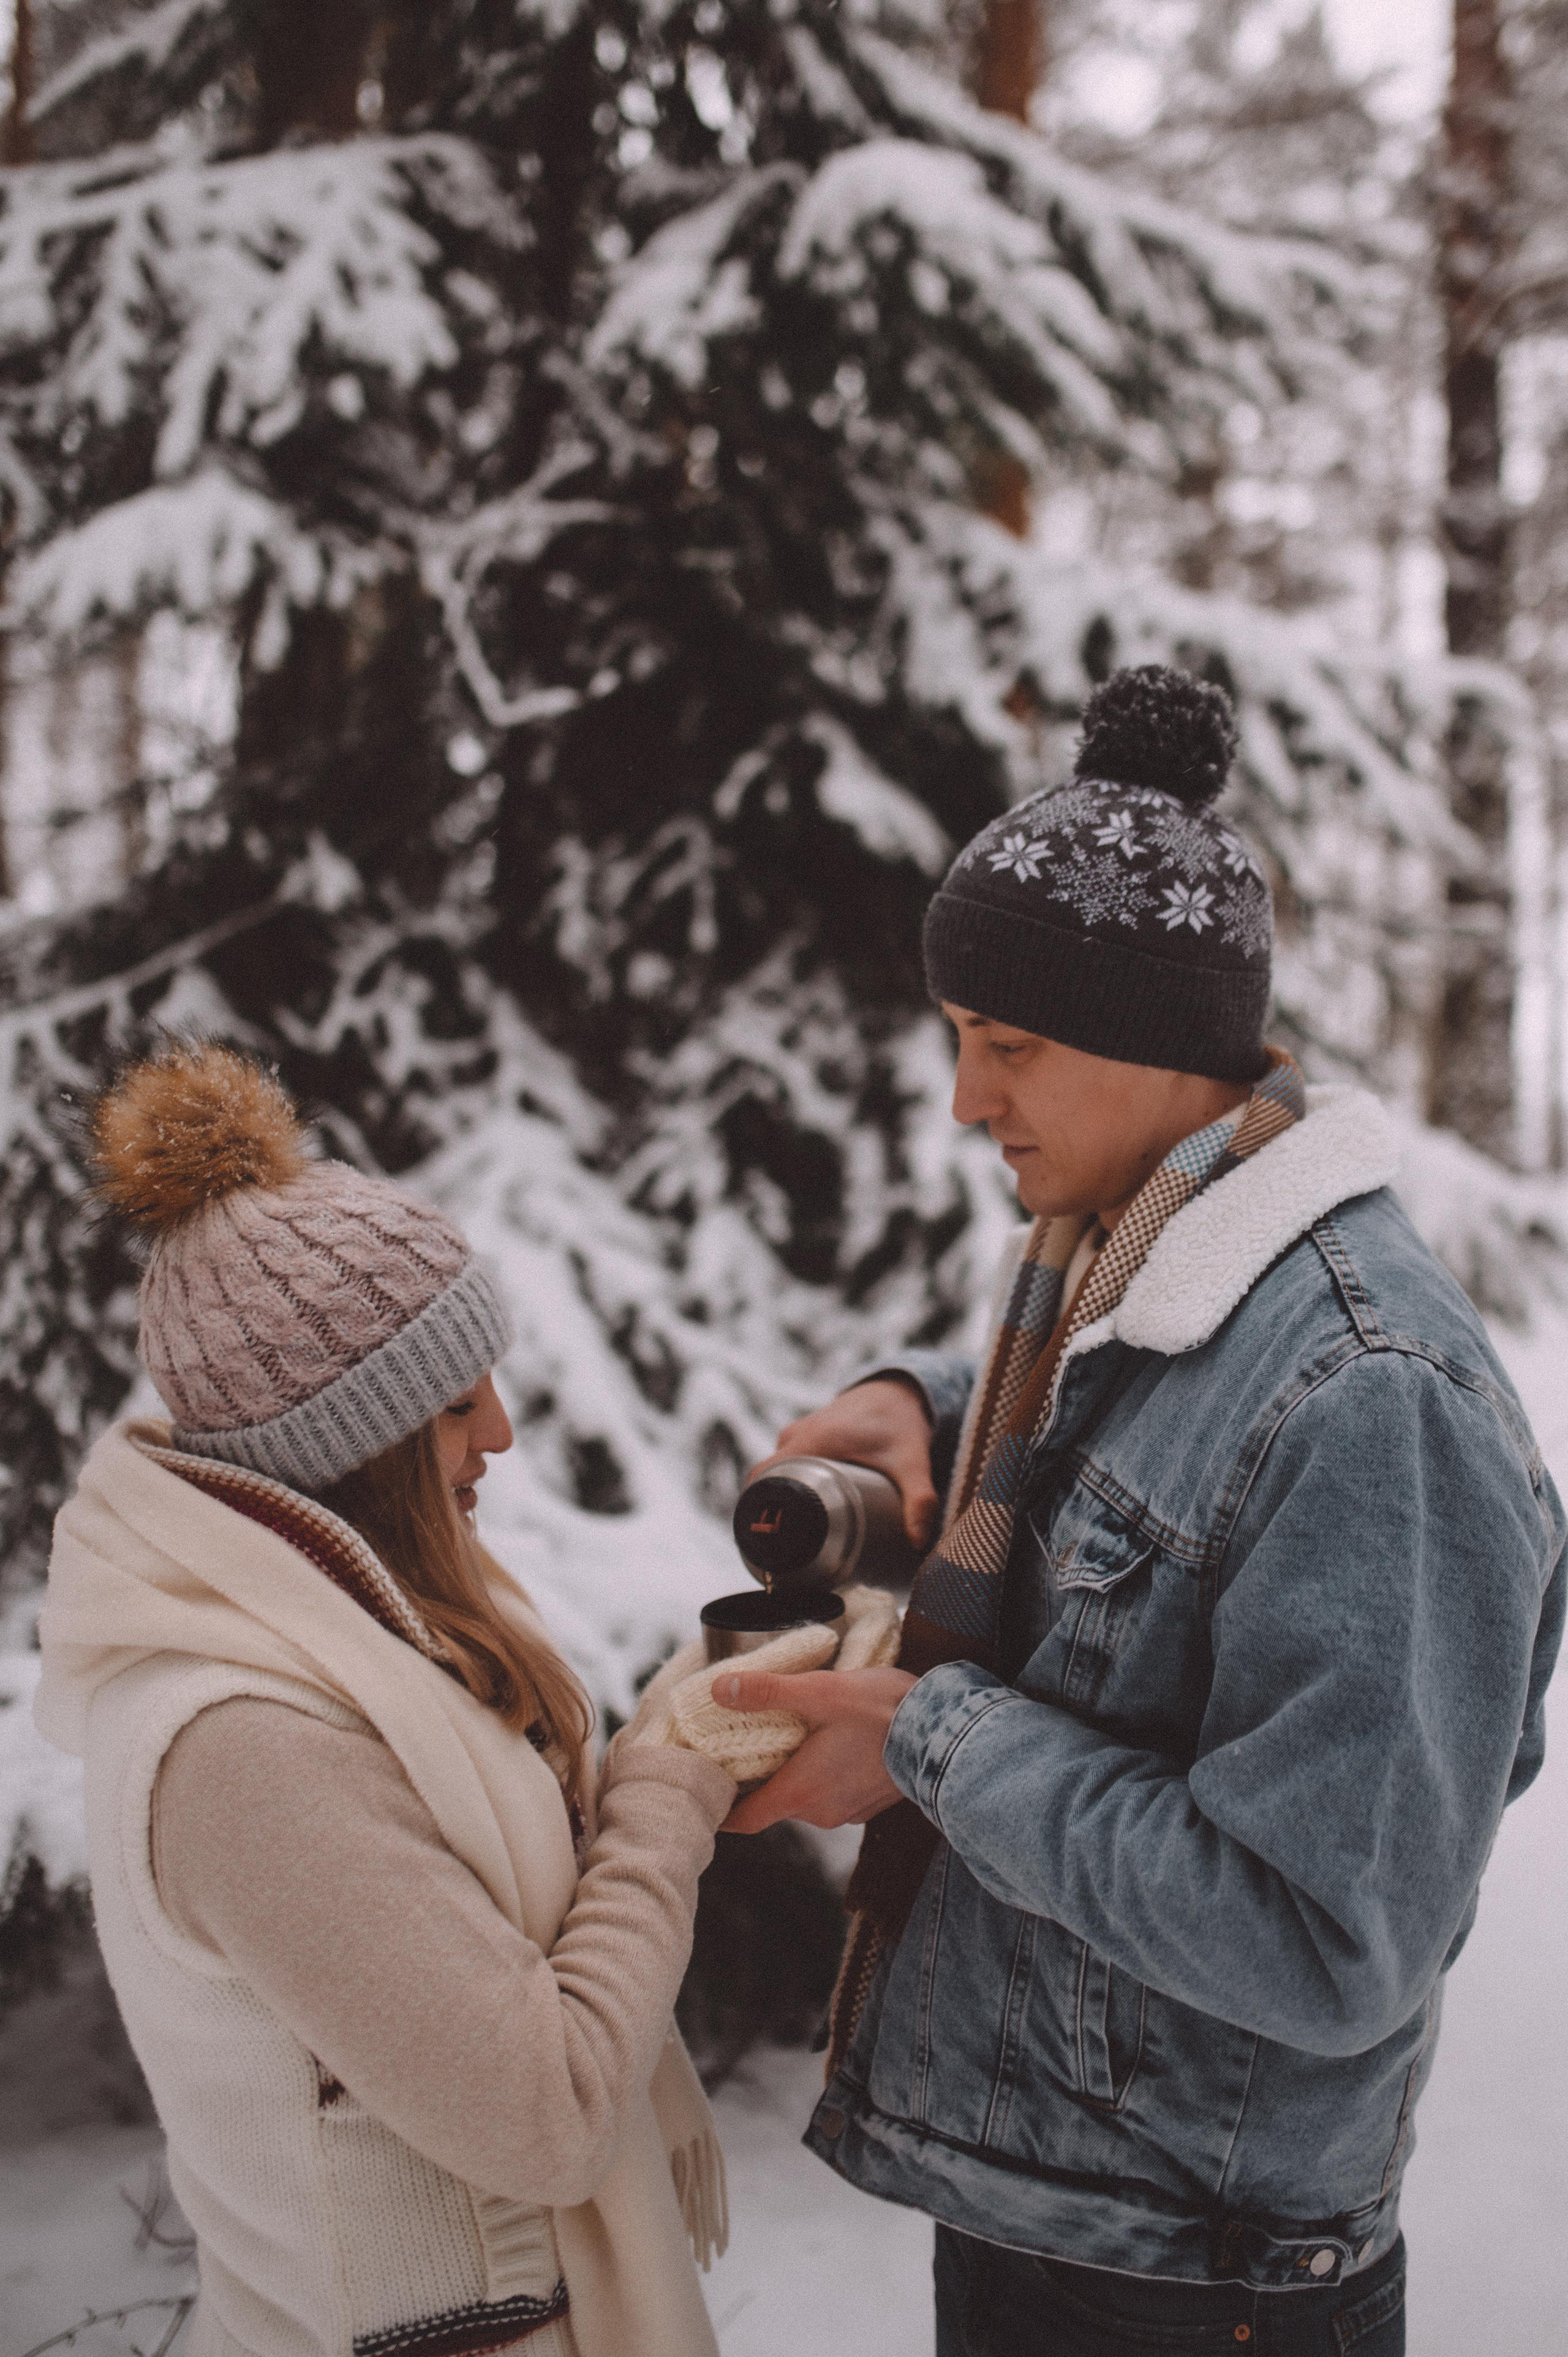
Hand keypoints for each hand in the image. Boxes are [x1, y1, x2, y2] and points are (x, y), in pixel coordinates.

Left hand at [711, 1666, 917, 1832]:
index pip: (745, 1820)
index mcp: (801, 1791)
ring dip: (796, 1772)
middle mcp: (820, 1812)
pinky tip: (832, 1744)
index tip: (706, 1795)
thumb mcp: (819, 1691)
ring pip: (805, 1797)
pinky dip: (824, 1775)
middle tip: (747, 1744)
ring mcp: (847, 1812)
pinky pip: (833, 1794)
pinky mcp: (869, 1805)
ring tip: (794, 1736)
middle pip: (774, 1803)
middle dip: (760, 1778)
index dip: (721, 1812)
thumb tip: (720, 1690)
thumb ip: (768, 1692)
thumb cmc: (883, 1710)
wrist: (948, 1732)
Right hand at [752, 1378, 936, 1549]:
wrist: (897, 1390)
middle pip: (766, 1479)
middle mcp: (797, 1436)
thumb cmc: (900, 1424)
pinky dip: (788, 1482)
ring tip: (796, 1532)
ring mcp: (798, 1434)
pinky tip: (802, 1506)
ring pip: (776, 1471)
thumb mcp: (912, 1463)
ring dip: (781, 1497)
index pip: (764, 1477)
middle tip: (787, 1546)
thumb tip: (920, 1543)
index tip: (767, 1538)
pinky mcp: (804, 1436)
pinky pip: (785, 1462)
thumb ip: (918, 1500)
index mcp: (812, 1442)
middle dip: (771, 1512)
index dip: (757, 1508)